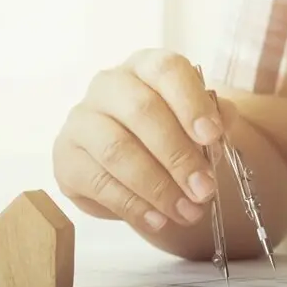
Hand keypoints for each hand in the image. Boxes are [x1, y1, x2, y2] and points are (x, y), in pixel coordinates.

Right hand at [52, 50, 234, 233]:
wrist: (135, 165)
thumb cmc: (171, 134)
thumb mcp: (198, 122)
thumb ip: (215, 119)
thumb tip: (221, 123)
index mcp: (146, 67)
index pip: (166, 70)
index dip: (191, 102)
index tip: (212, 136)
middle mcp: (109, 85)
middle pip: (142, 112)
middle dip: (178, 156)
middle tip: (204, 189)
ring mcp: (82, 120)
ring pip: (118, 151)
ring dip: (157, 187)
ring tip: (186, 212)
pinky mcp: (66, 158)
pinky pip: (99, 183)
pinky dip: (133, 206)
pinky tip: (158, 220)